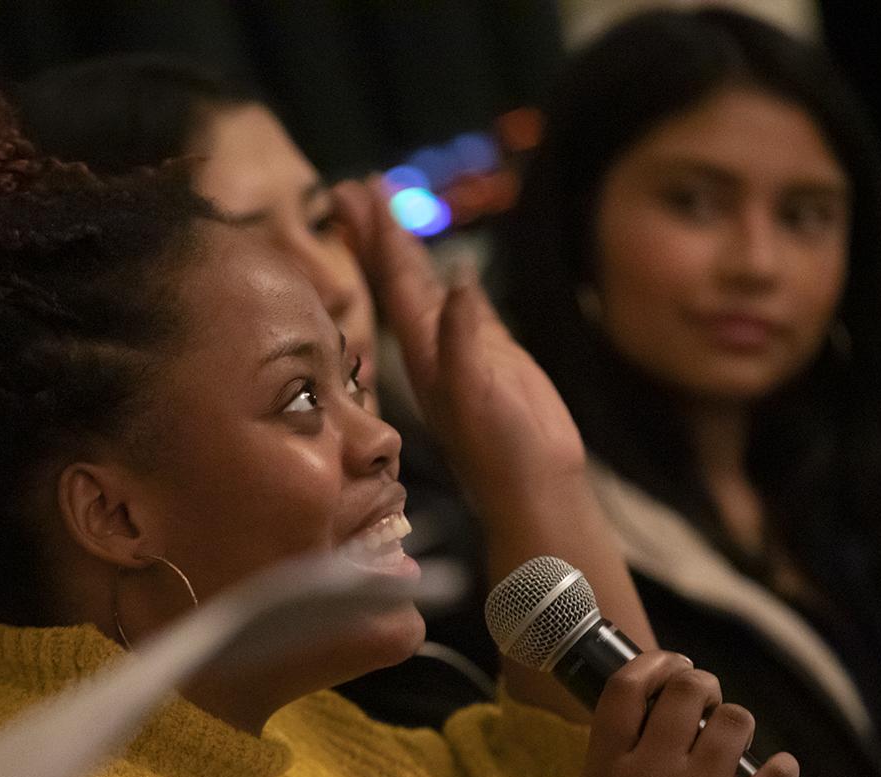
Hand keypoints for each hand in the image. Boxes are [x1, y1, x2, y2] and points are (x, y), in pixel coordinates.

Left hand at [333, 179, 586, 507]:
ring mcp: (460, 348)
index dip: (375, 234)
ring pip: (424, 288)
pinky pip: (460, 306)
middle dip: (374, 232)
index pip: (391, 278)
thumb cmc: (500, 448)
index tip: (354, 191)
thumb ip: (465, 337)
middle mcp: (432, 344)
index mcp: (422, 348)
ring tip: (386, 216)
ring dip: (404, 251)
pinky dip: (449, 281)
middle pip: (396, 276)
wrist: (530, 486)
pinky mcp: (491, 355)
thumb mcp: (477, 389)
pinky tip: (447, 269)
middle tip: (350, 187)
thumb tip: (458, 278)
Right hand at [570, 651, 797, 776]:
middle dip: (705, 686)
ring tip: (735, 746)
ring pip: (737, 720)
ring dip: (739, 724)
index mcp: (607, 771)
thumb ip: (609, 765)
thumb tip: (643, 720)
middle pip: (688, 690)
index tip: (671, 665)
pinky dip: (781, 770)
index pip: (626, 687)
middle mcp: (650, 775)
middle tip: (709, 704)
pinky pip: (777, 773)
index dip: (654, 663)